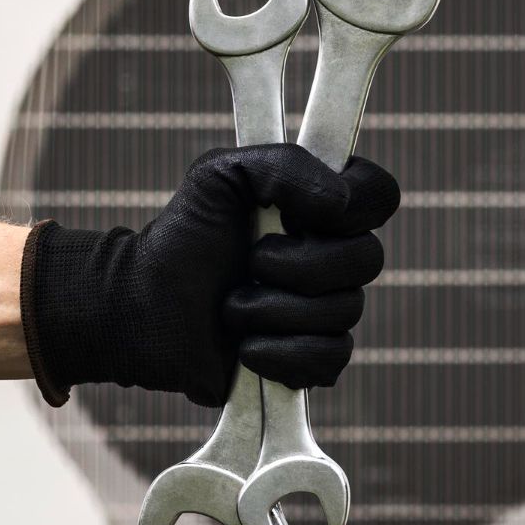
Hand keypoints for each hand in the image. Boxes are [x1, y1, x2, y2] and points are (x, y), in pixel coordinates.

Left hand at [22, 144, 398, 406]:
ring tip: (231, 306)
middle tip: (251, 261)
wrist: (144, 309)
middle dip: (299, 265)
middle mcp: (335, 255)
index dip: (356, 205)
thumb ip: (282, 166)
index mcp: (322, 206)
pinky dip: (279, 353)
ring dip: (273, 310)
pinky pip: (330, 359)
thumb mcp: (220, 176)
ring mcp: (327, 310)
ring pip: (343, 312)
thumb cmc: (184, 237)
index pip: (380, 195)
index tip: (302, 212)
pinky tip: (245, 347)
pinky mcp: (313, 359)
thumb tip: (338, 202)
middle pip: (368, 260)